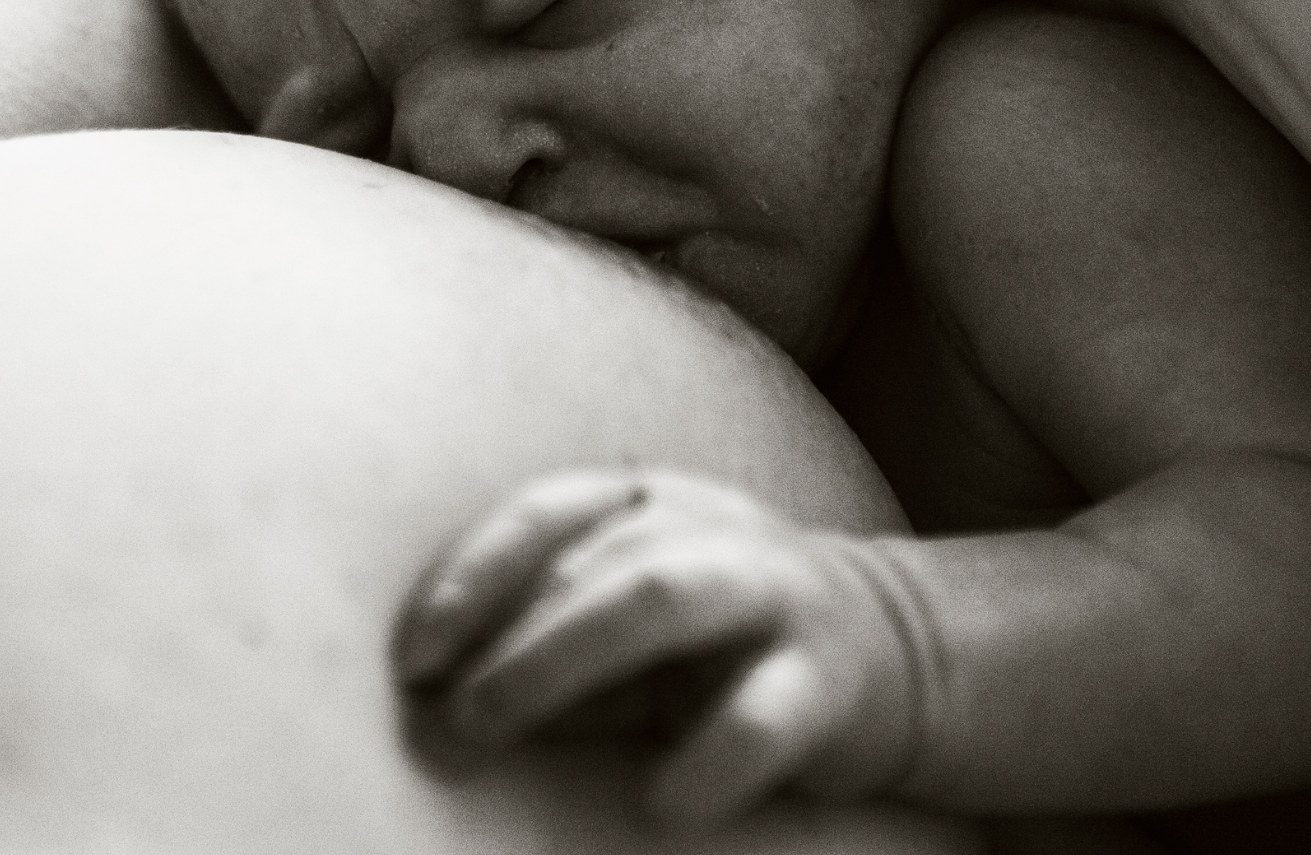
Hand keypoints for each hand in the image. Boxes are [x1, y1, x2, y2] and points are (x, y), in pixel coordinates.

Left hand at [394, 467, 930, 830]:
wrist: (900, 654)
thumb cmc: (723, 649)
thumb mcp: (628, 644)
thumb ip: (545, 657)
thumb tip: (435, 712)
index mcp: (654, 505)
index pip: (548, 512)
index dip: (470, 572)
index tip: (410, 655)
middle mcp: (710, 530)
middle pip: (591, 555)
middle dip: (502, 630)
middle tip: (443, 712)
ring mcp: (773, 594)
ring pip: (660, 597)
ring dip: (558, 660)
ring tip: (490, 726)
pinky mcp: (832, 678)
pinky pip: (765, 710)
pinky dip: (708, 755)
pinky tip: (661, 804)